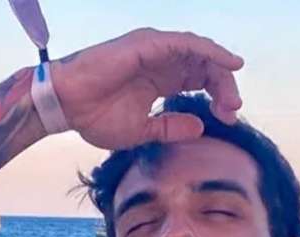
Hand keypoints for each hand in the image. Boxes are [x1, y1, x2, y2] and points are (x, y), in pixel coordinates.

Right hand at [48, 28, 243, 149]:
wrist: (66, 107)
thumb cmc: (95, 117)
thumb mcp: (142, 130)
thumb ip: (171, 127)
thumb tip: (201, 127)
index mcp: (161, 80)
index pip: (200, 81)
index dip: (219, 97)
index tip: (229, 118)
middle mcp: (161, 62)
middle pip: (205, 67)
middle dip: (225, 87)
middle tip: (233, 110)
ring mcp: (155, 50)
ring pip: (200, 54)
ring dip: (220, 72)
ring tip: (232, 96)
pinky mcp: (148, 44)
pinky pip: (187, 43)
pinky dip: (210, 51)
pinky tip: (228, 64)